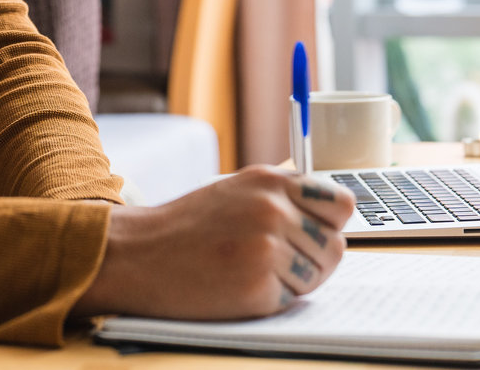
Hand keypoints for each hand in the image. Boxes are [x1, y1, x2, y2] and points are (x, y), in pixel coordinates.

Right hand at [71, 165, 355, 319]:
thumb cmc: (188, 226)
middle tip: (275, 261)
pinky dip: (269, 300)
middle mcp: (273, 209)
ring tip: (250, 271)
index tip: (313, 232)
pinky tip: (237, 286)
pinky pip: (290, 300)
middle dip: (313, 259)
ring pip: (316, 276)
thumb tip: (333, 211)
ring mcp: (266, 248)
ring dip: (293, 281)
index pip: (341, 204)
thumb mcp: (237, 190)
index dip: (330, 224)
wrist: (138, 254)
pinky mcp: (257, 287)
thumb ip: (282, 195)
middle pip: (335, 246)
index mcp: (271, 180)